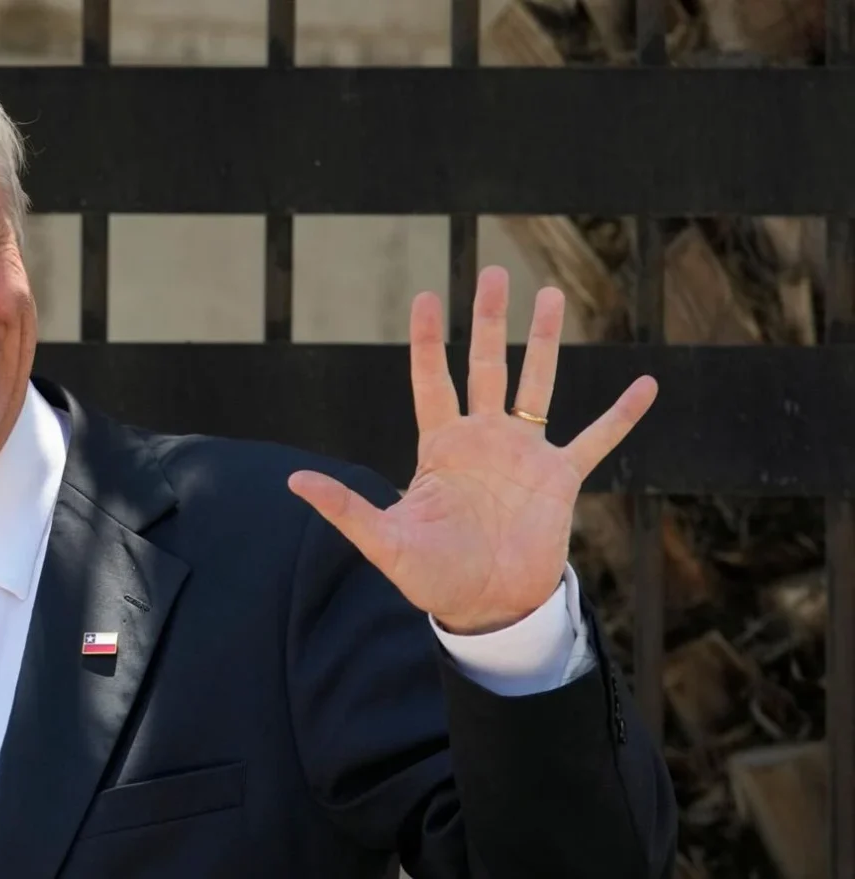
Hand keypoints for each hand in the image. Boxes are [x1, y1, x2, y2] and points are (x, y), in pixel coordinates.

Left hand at [287, 266, 656, 634]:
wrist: (486, 609)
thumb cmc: (431, 576)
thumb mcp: (384, 541)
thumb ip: (345, 507)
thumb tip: (292, 480)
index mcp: (440, 447)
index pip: (432, 380)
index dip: (427, 340)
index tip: (427, 297)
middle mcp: (482, 439)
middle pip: (485, 364)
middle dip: (489, 320)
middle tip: (494, 272)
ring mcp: (523, 455)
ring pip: (536, 385)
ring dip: (544, 342)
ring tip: (549, 296)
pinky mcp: (560, 479)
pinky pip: (596, 439)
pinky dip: (621, 415)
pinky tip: (646, 385)